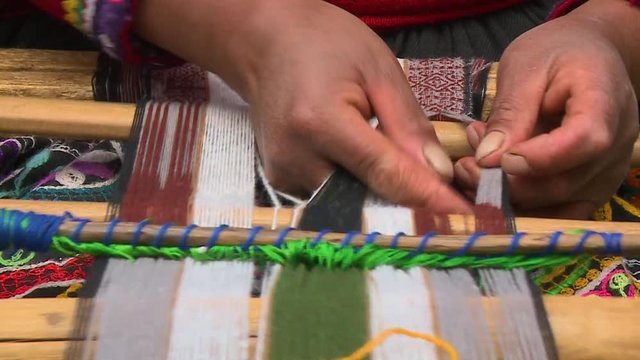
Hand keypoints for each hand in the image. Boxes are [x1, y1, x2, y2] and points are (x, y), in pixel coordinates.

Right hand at [135, 0, 471, 211]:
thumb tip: (438, 176)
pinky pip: (331, 194)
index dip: (428, 198)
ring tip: (396, 162)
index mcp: (320, 122)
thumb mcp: (378, 70)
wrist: (265, 43)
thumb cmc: (323, 43)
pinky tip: (361, 160)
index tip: (465, 216)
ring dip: (380, 191)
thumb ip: (408, 126)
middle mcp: (295, 157)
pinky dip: (355, 184)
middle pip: (367, 196)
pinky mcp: (279, 180)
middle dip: (407, 197)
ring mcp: (282, 173)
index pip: (384, 173)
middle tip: (442, 190)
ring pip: (350, 201)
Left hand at [454, 4, 638, 218]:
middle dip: (505, 185)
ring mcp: (607, 172)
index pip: (583, 141)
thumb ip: (509, 113)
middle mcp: (617, 145)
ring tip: (472, 171)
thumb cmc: (556, 54)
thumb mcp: (525, 68)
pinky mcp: (592, 188)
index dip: (537, 158)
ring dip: (507, 199)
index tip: (492, 160)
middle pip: (564, 183)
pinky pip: (558, 211)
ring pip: (558, 206)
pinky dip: (521, 207)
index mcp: (605, 101)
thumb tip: (487, 158)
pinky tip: (491, 183)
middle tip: (465, 167)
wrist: (589, 55)